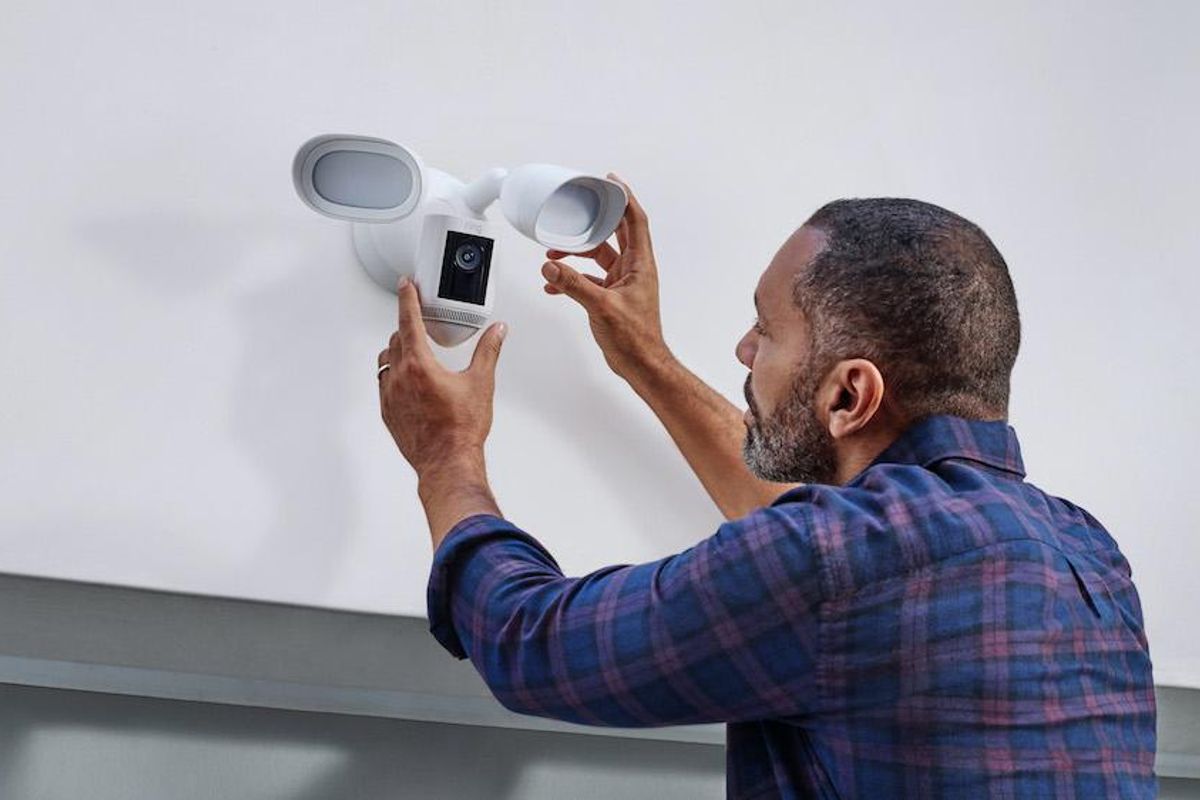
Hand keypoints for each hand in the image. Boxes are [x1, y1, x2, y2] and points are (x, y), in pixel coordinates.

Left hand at [377, 278, 507, 475]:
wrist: (447, 463)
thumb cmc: (461, 429)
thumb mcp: (481, 383)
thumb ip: (488, 351)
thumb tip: (497, 332)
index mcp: (420, 365)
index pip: (408, 320)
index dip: (407, 298)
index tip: (406, 286)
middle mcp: (399, 378)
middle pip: (396, 339)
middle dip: (407, 326)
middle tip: (420, 323)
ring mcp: (390, 396)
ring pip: (386, 361)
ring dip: (397, 350)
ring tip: (414, 351)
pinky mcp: (388, 413)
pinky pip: (384, 384)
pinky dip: (394, 374)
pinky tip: (409, 381)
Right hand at [541, 173, 672, 380]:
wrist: (641, 364)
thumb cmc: (636, 339)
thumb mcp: (602, 307)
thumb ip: (573, 285)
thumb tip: (552, 266)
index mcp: (639, 265)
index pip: (634, 221)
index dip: (624, 198)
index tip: (611, 182)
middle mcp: (633, 270)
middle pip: (614, 234)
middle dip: (592, 222)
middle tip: (576, 211)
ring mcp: (622, 283)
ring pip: (598, 256)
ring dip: (577, 252)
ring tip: (554, 252)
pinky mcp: (611, 297)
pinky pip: (589, 279)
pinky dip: (572, 278)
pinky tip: (554, 284)